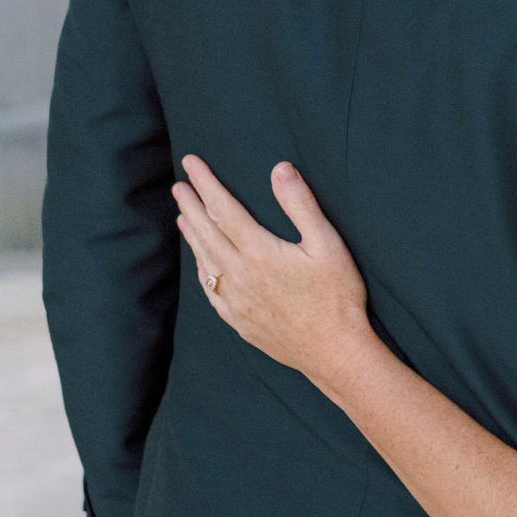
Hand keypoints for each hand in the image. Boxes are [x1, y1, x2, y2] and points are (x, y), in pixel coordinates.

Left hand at [174, 157, 376, 389]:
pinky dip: (201, 269)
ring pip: (204, 260)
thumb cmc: (337, 297)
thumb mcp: (328, 245)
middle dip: (191, 205)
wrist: (334, 352)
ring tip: (182, 216)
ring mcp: (235, 301)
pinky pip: (210, 290)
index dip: (206, 184)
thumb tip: (280, 169)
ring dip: (192, 235)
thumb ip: (301, 205)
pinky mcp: (239, 321)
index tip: (192, 164)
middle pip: (207, 232)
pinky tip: (201, 262)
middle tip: (179, 186)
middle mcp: (239, 275)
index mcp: (259, 252)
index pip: (223, 209)